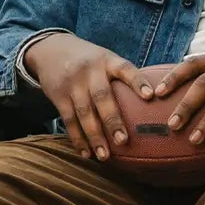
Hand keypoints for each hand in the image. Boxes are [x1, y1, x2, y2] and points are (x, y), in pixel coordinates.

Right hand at [22, 32, 155, 163]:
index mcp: (107, 61)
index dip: (138, 82)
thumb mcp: (105, 59)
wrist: (50, 49)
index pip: (125, 69)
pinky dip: (77, 138)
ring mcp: (73, 84)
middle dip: (113, 120)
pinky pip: (68, 120)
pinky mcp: (58, 96)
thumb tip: (154, 103)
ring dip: (94, 136)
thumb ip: (122, 76)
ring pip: (84, 112)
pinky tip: (86, 153)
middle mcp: (90, 72)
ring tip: (105, 156)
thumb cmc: (89, 60)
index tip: (150, 96)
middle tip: (123, 141)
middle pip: (102, 96)